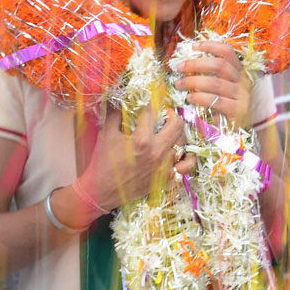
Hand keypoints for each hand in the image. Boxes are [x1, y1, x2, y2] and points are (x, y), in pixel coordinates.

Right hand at [76, 105, 194, 213]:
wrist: (102, 192)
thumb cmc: (102, 163)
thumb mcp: (106, 134)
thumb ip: (115, 114)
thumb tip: (120, 97)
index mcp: (142, 140)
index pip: (152, 112)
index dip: (149, 102)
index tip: (146, 100)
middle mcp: (157, 153)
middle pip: (177, 124)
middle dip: (170, 114)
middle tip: (163, 114)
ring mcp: (164, 167)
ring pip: (183, 142)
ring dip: (178, 132)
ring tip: (169, 130)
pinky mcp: (167, 179)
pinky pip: (187, 165)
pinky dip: (187, 157)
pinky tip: (182, 150)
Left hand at [173, 41, 251, 126]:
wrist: (239, 131)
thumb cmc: (226, 106)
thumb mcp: (221, 88)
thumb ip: (210, 75)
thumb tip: (187, 62)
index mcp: (239, 71)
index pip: (227, 52)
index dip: (210, 45)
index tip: (192, 46)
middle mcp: (242, 81)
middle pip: (219, 65)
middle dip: (196, 64)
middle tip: (179, 67)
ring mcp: (241, 96)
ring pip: (215, 83)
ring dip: (193, 81)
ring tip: (179, 84)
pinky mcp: (237, 112)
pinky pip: (216, 101)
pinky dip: (200, 98)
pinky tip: (190, 98)